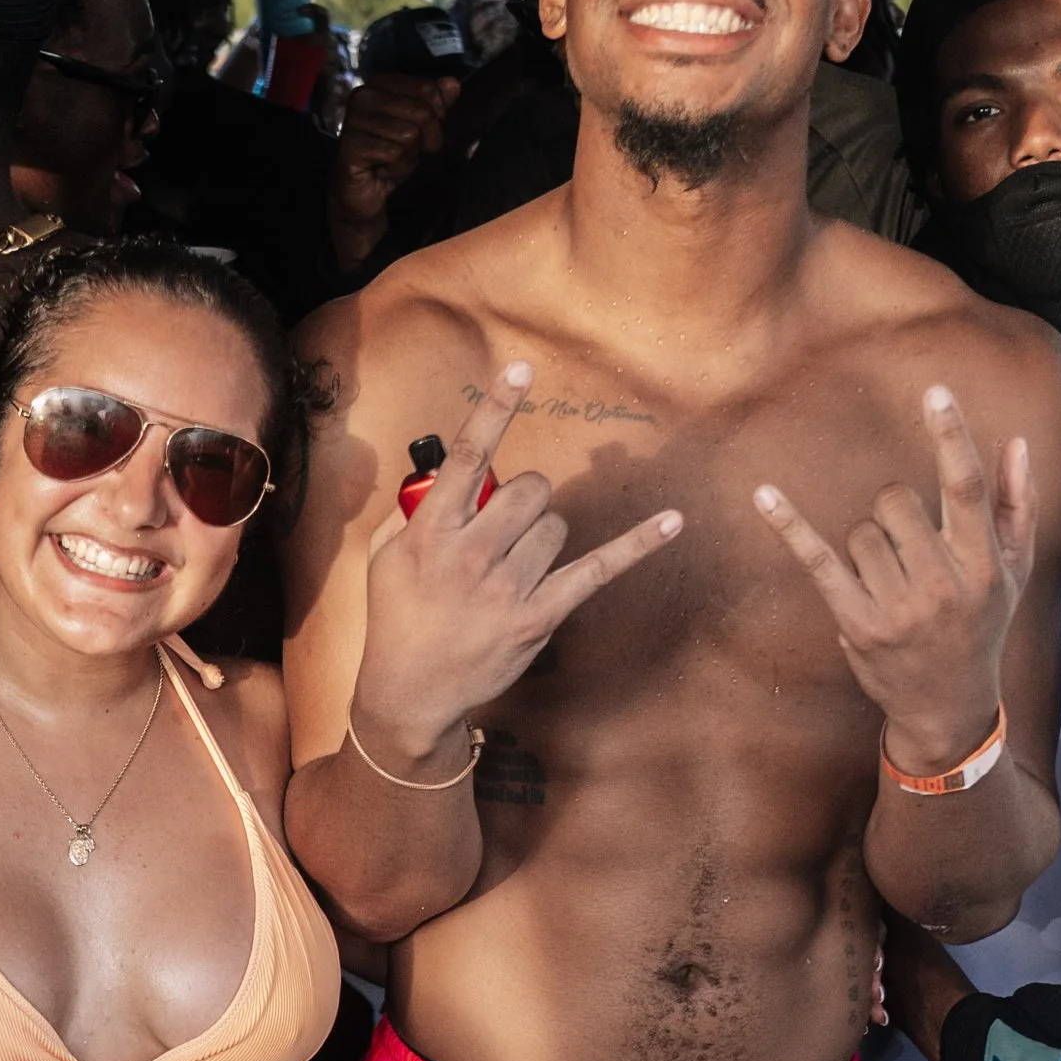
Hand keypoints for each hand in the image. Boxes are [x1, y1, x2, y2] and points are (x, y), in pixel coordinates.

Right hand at [328, 75, 455, 267]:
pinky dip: (396, 168)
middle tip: (410, 150)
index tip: (426, 131)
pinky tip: (382, 169)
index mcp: (380, 83)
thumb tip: (453, 83)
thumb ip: (436, 103)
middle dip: (425, 138)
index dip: (437, 114)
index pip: (427, 88)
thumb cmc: (392, 154)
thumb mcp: (421, 127)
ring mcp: (353, 120)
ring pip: (409, 134)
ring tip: (392, 159)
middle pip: (422, 112)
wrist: (365, 190)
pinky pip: (394, 154)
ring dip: (408, 155)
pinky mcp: (350, 146)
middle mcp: (363, 96)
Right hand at [351, 365, 681, 768]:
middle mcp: (472, 553)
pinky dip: (637, 544)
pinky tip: (674, 522)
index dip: (496, 408)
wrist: (411, 692)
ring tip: (514, 565)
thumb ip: (414, 512)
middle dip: (525, 497)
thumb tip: (446, 480)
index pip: (468, 456)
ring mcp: (508, 587)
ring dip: (542, 534)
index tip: (522, 368)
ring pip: (556, 524)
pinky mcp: (540, 616)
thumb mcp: (385, 557)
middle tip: (505, 524)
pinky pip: (598, 569)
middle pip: (529, 488)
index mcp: (432, 531)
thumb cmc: (397, 618)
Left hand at [754, 386, 1033, 772]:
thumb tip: (1016, 443)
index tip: (934, 392)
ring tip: (889, 579)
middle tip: (906, 547)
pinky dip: (790, 526)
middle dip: (892, 511)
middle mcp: (942, 586)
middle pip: (895, 503)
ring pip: (861, 531)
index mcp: (983, 565)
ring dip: (867, 543)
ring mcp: (897, 608)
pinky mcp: (857, 624)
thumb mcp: (1013, 572)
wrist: (948, 704)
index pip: (965, 488)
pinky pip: (818, 561)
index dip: (950, 436)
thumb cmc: (981, 626)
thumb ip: (1017, 505)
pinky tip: (763, 495)